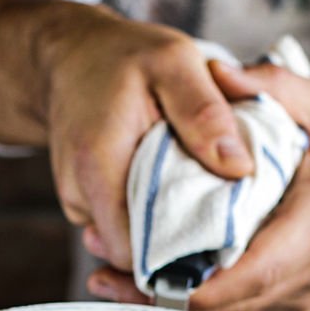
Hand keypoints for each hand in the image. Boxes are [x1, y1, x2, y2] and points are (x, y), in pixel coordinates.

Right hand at [0, 0, 252, 273]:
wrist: (69, 57)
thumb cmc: (120, 56)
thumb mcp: (174, 63)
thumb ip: (206, 114)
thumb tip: (240, 169)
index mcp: (99, 166)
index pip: (133, 251)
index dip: (175, 253)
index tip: (214, 234)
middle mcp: (79, 194)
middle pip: (133, 254)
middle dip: (176, 242)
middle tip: (213, 209)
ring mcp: (79, 204)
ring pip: (130, 242)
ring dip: (164, 225)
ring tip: (188, 188)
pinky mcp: (85, 205)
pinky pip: (124, 225)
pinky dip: (150, 213)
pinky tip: (167, 186)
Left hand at [89, 63, 309, 310]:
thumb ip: (273, 87)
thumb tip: (218, 74)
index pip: (249, 271)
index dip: (192, 283)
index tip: (142, 269)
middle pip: (223, 306)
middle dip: (160, 292)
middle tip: (104, 269)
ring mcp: (298, 303)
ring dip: (167, 304)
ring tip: (112, 278)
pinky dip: (190, 307)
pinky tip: (151, 286)